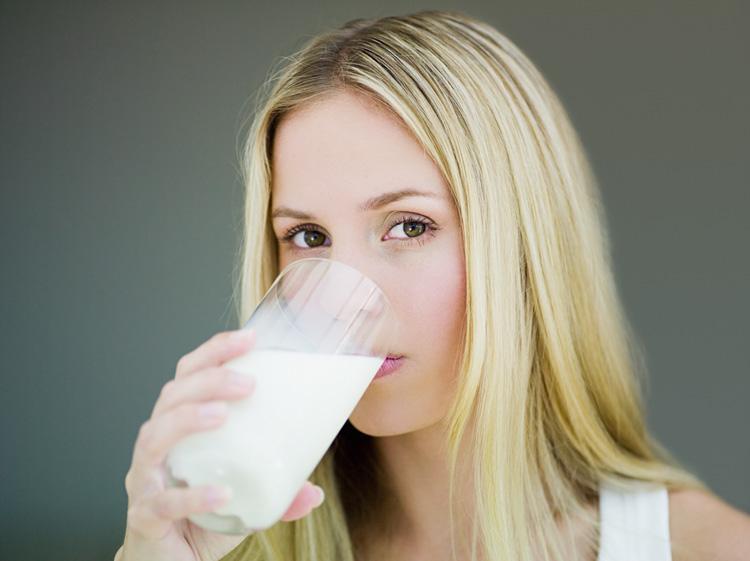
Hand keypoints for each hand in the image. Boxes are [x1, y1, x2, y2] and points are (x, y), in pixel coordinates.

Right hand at [116, 329, 325, 560]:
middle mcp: (157, 445)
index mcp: (178, 427)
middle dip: (208, 380)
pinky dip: (192, 495)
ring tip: (222, 414)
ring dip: (189, 419)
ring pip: (156, 437)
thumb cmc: (197, 516)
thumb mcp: (243, 495)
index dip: (214, 351)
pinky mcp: (145, 515)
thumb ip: (276, 492)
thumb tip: (314, 492)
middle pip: (171, 396)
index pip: (189, 374)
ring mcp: (145, 478)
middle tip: (247, 382)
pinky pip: (163, 501)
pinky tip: (220, 491)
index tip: (251, 337)